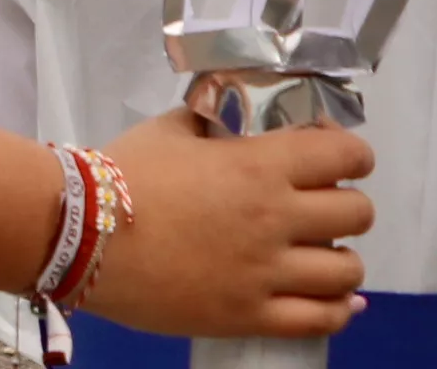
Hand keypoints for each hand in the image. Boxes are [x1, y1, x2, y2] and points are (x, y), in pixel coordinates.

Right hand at [75, 107, 370, 339]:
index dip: (350, 154)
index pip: (346, 156)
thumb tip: (234, 117)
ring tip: (316, 255)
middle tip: (318, 206)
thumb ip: (214, 121)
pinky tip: (335, 300)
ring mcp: (265, 272)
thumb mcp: (170, 128)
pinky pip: (321, 320)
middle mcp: (275, 218)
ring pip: (348, 271)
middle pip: (357, 214)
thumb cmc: (121, 173)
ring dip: (340, 259)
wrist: (79, 232)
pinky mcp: (249, 315)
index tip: (333, 157)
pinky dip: (338, 310)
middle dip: (345, 204)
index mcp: (258, 165)